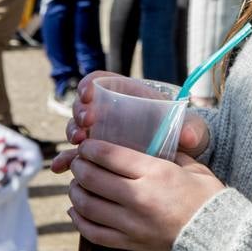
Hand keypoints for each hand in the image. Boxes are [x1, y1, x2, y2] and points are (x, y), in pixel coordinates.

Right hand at [51, 71, 209, 173]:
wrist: (180, 157)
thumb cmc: (184, 134)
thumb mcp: (190, 128)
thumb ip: (191, 128)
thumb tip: (189, 135)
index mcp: (129, 96)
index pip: (101, 81)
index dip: (90, 84)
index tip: (88, 94)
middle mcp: (110, 112)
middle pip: (83, 105)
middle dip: (79, 112)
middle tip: (86, 123)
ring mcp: (101, 133)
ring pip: (77, 129)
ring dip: (73, 134)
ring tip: (78, 143)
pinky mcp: (97, 154)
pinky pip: (76, 156)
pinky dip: (65, 160)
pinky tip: (60, 169)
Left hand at [67, 139, 224, 250]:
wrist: (220, 240)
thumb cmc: (210, 200)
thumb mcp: (195, 168)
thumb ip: (172, 155)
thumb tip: (153, 145)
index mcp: (157, 173)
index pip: (110, 155)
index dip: (91, 148)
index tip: (87, 145)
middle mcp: (139, 197)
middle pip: (92, 178)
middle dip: (79, 166)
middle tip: (79, 161)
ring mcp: (131, 223)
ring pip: (87, 205)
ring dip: (75, 191)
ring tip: (76, 184)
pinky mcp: (130, 243)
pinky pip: (93, 232)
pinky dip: (79, 220)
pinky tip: (76, 211)